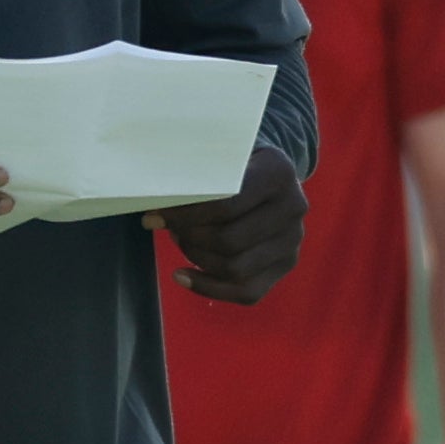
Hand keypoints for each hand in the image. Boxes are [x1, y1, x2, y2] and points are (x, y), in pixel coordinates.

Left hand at [144, 145, 306, 304]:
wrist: (270, 171)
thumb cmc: (234, 159)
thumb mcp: (221, 151)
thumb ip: (194, 171)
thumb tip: (151, 204)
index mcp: (278, 172)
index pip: (226, 205)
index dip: (186, 214)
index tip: (157, 213)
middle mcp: (293, 207)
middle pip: (229, 241)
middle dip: (189, 237)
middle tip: (166, 226)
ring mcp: (292, 240)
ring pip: (235, 268)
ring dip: (196, 258)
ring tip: (178, 239)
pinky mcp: (286, 264)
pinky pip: (247, 292)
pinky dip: (209, 288)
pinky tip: (181, 274)